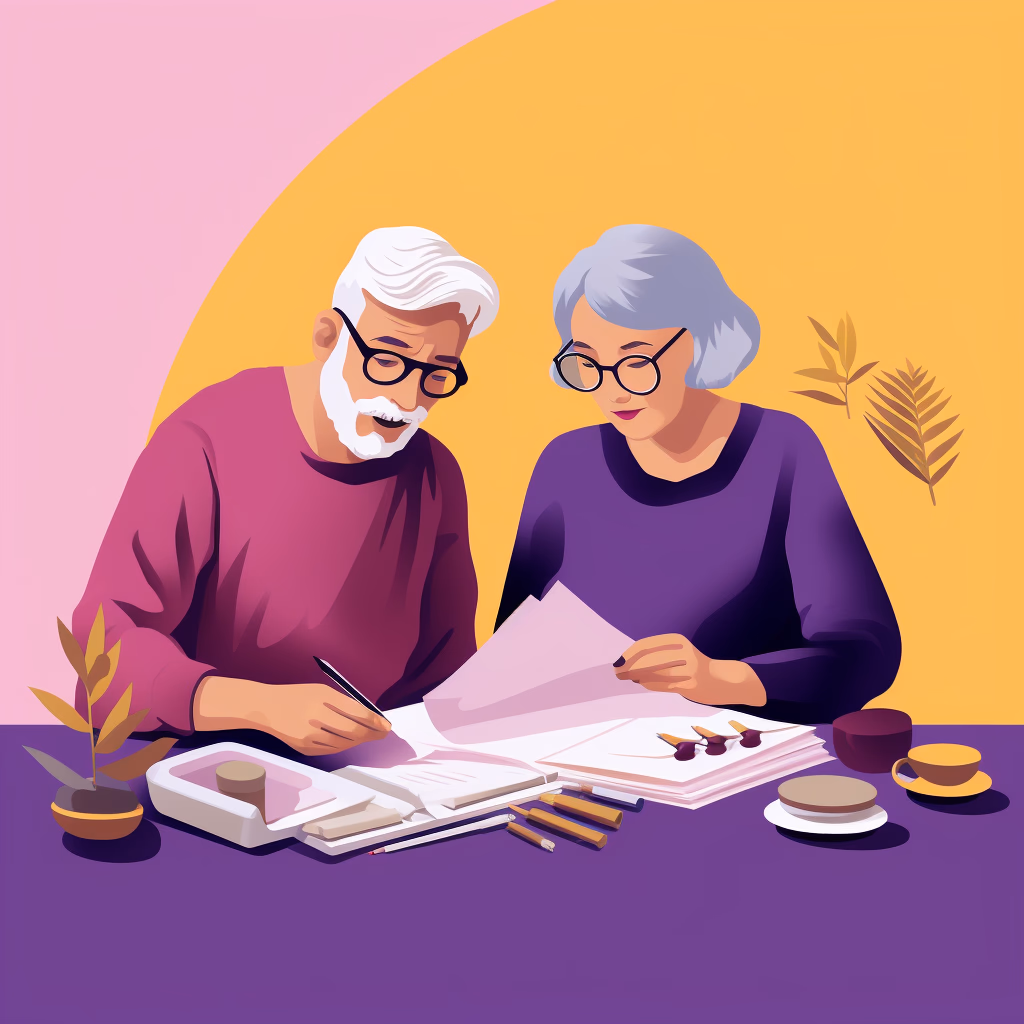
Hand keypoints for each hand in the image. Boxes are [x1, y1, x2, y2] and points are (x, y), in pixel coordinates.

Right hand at [194, 677, 390, 754]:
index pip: (357, 714)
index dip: (375, 722)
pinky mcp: (304, 749)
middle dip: (372, 733)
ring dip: (359, 740)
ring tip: (368, 735)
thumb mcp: (321, 691)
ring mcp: (310, 736)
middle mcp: (317, 718)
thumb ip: (344, 703)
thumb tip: (368, 716)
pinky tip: (349, 740)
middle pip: (353, 732)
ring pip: (344, 744)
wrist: (266, 708)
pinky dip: (344, 746)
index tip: (386, 725)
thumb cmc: (297, 695)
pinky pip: (331, 750)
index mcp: (323, 699)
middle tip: (382, 732)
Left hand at [613, 634, 766, 707]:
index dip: (629, 654)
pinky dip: (650, 684)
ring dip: (637, 676)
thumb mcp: (675, 652)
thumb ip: (654, 654)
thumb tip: (624, 661)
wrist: (720, 680)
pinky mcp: (692, 685)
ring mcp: (689, 669)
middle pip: (649, 660)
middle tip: (617, 672)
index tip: (617, 662)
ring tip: (628, 677)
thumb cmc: (690, 665)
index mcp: (678, 640)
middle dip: (629, 667)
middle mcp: (684, 652)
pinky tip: (641, 682)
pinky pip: (664, 685)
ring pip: (655, 674)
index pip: (647, 646)